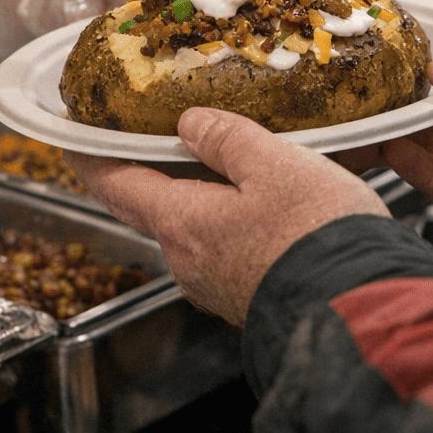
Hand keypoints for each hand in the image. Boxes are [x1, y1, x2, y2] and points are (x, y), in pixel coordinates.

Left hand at [69, 108, 388, 325]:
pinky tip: (261, 199)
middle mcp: (189, 260)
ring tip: (227, 158)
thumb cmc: (316, 235)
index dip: (92, 157)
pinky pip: (226, 245)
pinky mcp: (249, 293)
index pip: (116, 184)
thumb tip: (190, 123)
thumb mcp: (273, 163)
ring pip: (195, 225)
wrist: (360, 308)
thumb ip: (227, 137)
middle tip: (162, 133)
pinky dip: (230, 216)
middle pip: (156, 204)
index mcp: (181, 221)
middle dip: (156, 170)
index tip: (73, 139)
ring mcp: (218, 283)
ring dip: (202, 192)